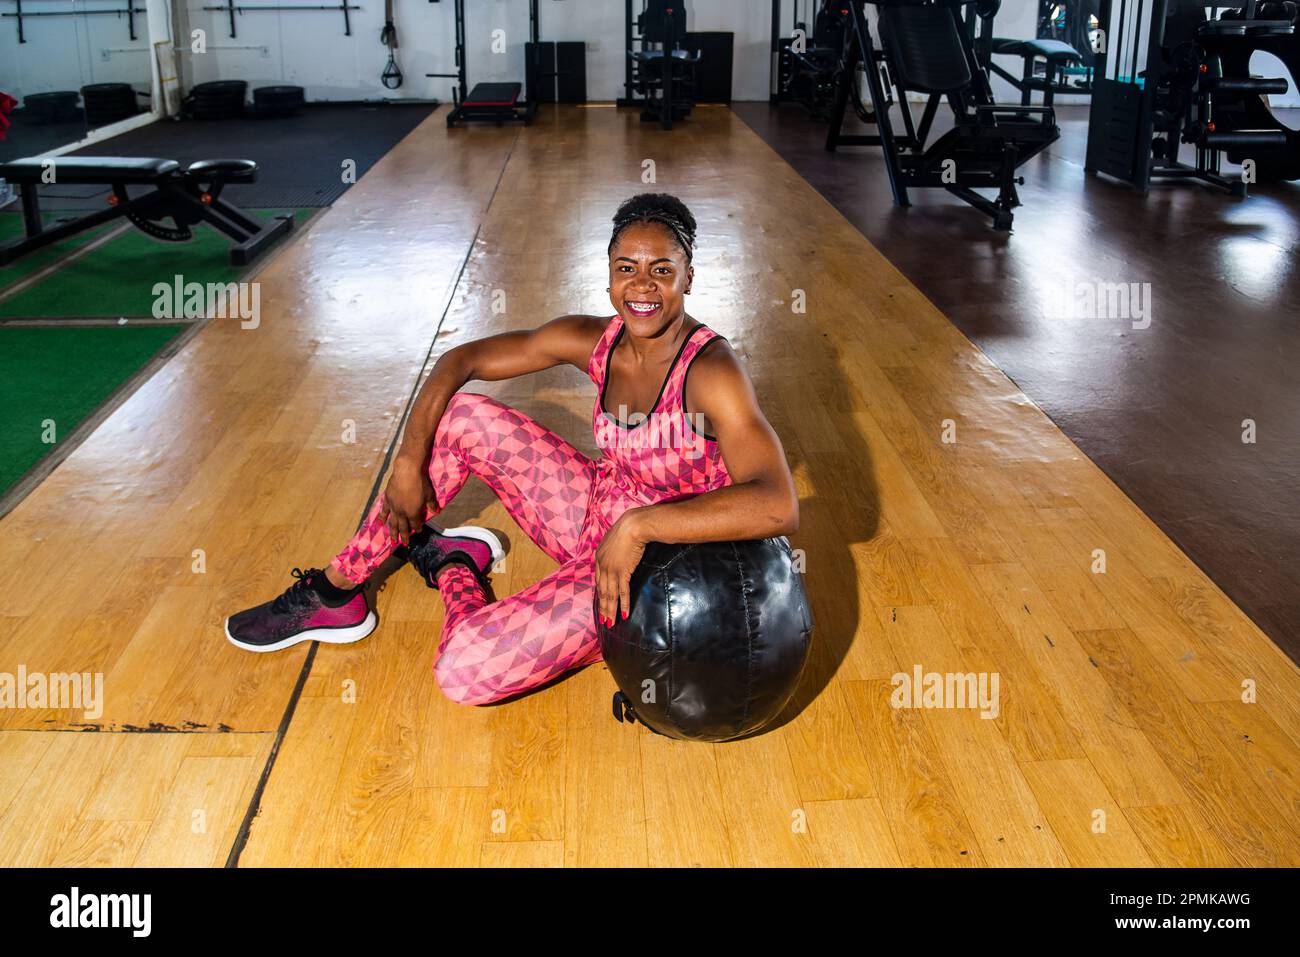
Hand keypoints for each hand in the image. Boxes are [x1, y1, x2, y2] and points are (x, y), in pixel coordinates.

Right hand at [378, 456, 436, 545]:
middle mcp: (402, 512)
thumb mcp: (429, 494)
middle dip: (404, 537)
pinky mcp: (387, 500)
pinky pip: (384, 511)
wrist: (406, 472)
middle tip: (404, 544)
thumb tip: (437, 512)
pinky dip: (383, 517)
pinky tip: (381, 523)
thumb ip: (432, 504)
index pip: (415, 524)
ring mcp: (393, 507)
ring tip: (392, 541)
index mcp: (413, 513)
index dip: (417, 528)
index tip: (418, 531)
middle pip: (403, 527)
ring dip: (393, 533)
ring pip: (392, 523)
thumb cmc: (420, 483)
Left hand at [595, 509, 648, 626]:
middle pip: (602, 591)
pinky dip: (622, 604)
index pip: (598, 580)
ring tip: (610, 623)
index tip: (601, 603)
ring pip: (610, 594)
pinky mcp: (622, 572)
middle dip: (603, 607)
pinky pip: (622, 592)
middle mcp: (602, 565)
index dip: (600, 593)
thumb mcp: (617, 538)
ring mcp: (612, 569)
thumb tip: (622, 551)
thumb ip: (616, 548)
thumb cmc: (629, 527)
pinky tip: (623, 614)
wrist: (634, 525)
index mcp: (599, 557)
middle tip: (604, 620)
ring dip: (610, 610)